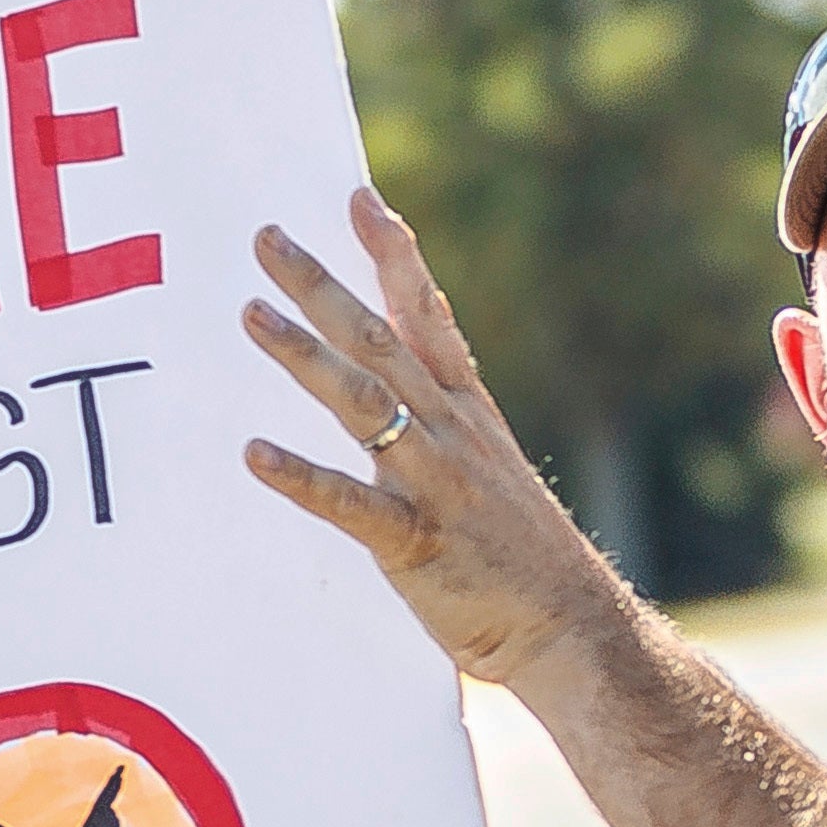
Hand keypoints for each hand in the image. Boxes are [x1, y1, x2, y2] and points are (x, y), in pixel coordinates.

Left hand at [241, 190, 636, 691]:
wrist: (573, 627)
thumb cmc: (518, 554)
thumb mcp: (489, 466)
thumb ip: (446, 415)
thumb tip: (407, 368)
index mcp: (469, 413)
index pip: (428, 317)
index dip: (395, 257)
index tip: (359, 199)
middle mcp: (452, 435)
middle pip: (380, 343)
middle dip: (324, 286)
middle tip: (267, 239)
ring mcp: (436, 485)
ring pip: (364, 404)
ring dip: (305, 357)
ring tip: (252, 316)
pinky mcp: (416, 543)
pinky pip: (352, 505)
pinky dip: (303, 478)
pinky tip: (255, 454)